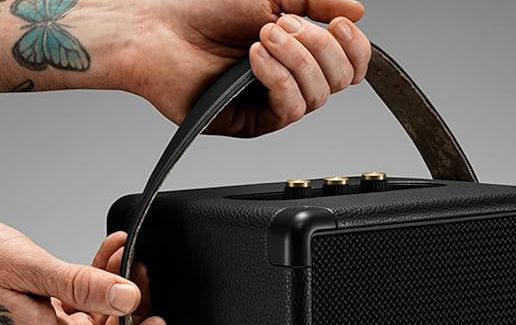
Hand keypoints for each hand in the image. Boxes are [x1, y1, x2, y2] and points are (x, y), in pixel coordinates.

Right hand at [0, 219, 164, 324]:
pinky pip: (70, 313)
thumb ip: (84, 285)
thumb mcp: (30, 266)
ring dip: (111, 293)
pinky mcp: (26, 319)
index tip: (155, 319)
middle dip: (130, 310)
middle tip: (138, 271)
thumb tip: (130, 299)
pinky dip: (89, 288)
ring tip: (119, 255)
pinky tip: (98, 259)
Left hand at [130, 0, 373, 136]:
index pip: (350, 62)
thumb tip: (356, 11)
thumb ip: (316, 0)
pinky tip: (256, 59)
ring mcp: (272, 102)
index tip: (338, 25)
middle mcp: (291, 79)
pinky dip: (278, 80)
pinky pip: (288, 110)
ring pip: (317, 97)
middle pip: (341, 81)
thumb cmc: (202, 13)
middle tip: (283, 25)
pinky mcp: (253, 122)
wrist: (159, 33)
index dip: (355, 47)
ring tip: (263, 37)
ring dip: (295, 61)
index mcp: (300, 51)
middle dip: (320, 48)